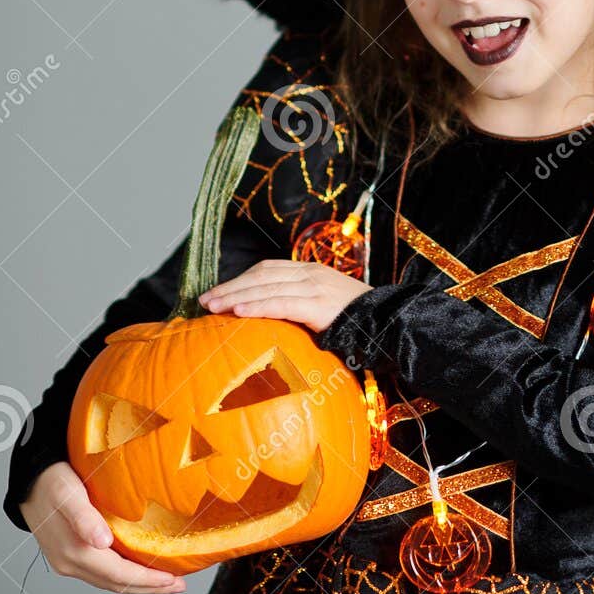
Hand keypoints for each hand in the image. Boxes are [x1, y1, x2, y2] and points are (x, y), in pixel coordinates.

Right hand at [19, 461, 186, 593]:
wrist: (28, 480)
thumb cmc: (51, 481)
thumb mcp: (69, 494)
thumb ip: (84, 518)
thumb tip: (102, 543)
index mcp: (74, 552)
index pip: (118, 575)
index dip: (147, 580)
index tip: (173, 580)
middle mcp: (70, 564)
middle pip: (116, 584)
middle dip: (149, 587)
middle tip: (178, 586)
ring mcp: (68, 563)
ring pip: (109, 581)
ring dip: (138, 584)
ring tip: (165, 582)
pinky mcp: (69, 556)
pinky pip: (101, 574)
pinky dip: (123, 576)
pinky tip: (137, 569)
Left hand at [198, 258, 366, 331]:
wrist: (390, 323)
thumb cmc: (358, 323)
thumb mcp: (327, 308)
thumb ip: (302, 307)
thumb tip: (273, 323)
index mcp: (310, 271)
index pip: (267, 269)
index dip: (239, 280)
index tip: (216, 293)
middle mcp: (310, 273)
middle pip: (261, 274)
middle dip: (230, 287)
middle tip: (204, 301)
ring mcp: (315, 286)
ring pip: (266, 287)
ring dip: (235, 296)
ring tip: (212, 308)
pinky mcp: (319, 304)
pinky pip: (281, 303)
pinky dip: (257, 306)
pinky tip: (238, 313)